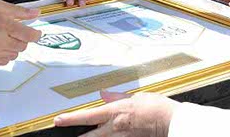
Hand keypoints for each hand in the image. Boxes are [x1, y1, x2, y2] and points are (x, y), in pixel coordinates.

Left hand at [54, 91, 177, 136]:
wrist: (171, 121)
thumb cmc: (156, 107)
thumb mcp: (136, 98)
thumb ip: (121, 101)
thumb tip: (113, 101)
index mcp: (115, 112)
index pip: (87, 116)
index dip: (71, 119)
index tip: (58, 120)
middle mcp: (115, 128)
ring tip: (86, 136)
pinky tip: (111, 135)